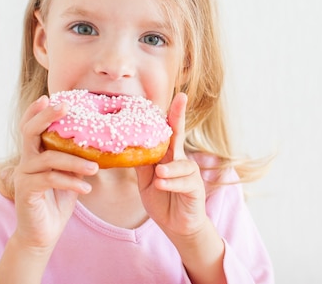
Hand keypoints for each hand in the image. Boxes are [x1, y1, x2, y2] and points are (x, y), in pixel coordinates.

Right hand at [11, 95, 98, 250]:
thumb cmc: (57, 200)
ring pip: (48, 157)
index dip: (37, 111)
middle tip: (65, 108)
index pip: (31, 126)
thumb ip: (76, 158)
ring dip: (75, 161)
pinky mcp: (26, 190)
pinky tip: (86, 190)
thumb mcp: (70, 175)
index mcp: (35, 153)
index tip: (49, 97)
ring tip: (96, 167)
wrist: (43, 233)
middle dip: (47, 116)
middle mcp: (26, 160)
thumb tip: (99, 143)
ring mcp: (24, 175)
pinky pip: (49, 179)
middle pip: (30, 131)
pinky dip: (70, 182)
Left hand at [135, 93, 207, 237]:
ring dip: (168, 169)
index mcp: (167, 155)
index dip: (170, 112)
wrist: (177, 226)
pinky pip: (184, 181)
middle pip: (179, 133)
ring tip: (158, 176)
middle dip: (180, 114)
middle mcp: (180, 159)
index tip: (173, 94)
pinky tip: (162, 184)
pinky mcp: (195, 188)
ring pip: (180, 163)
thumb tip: (126, 146)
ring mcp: (190, 173)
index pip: (168, 131)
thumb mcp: (146, 180)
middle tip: (181, 98)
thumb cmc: (162, 199)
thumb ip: (142, 163)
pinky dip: (171, 182)